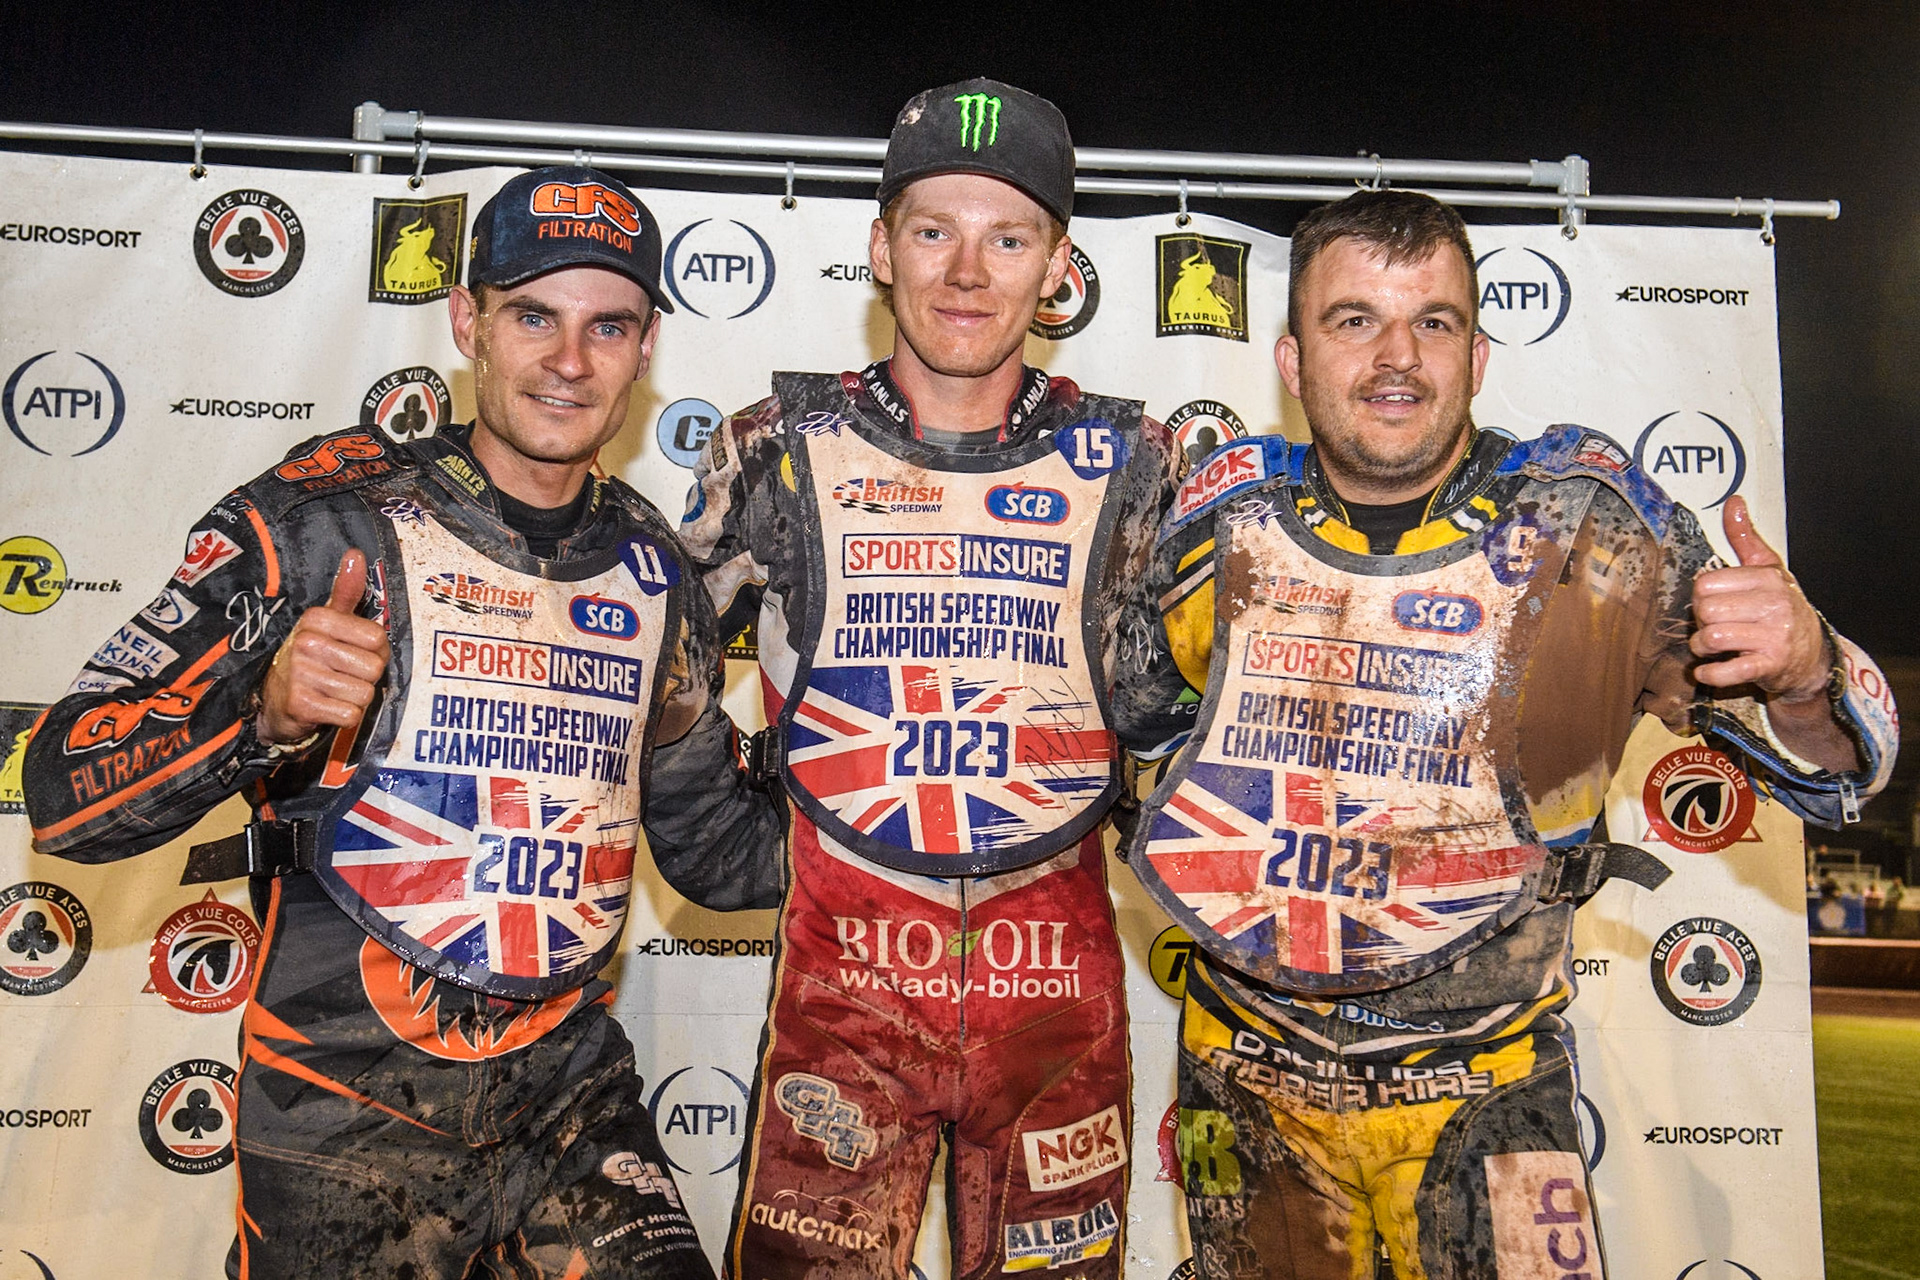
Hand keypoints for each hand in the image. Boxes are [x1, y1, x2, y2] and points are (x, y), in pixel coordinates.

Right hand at [256, 550, 390, 743]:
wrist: (277, 700)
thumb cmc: (312, 658)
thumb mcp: (328, 621)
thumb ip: (346, 591)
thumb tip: (355, 554)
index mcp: (317, 619)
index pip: (378, 639)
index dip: (374, 652)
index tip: (353, 653)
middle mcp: (306, 642)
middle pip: (374, 668)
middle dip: (366, 678)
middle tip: (342, 675)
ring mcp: (300, 673)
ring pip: (364, 693)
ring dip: (355, 698)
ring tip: (334, 690)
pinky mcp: (300, 704)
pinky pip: (350, 714)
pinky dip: (345, 716)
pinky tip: (327, 707)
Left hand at [1689, 496, 1830, 702]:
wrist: (1812, 654)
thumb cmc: (1780, 609)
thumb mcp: (1768, 570)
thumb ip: (1745, 539)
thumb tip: (1735, 502)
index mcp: (1767, 579)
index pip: (1705, 584)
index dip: (1701, 597)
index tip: (1715, 603)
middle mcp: (1773, 605)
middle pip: (1705, 611)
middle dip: (1701, 622)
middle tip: (1715, 625)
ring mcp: (1773, 637)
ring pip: (1711, 638)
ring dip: (1702, 648)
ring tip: (1713, 647)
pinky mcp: (1770, 665)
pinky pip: (1726, 671)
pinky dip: (1710, 674)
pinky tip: (1709, 670)